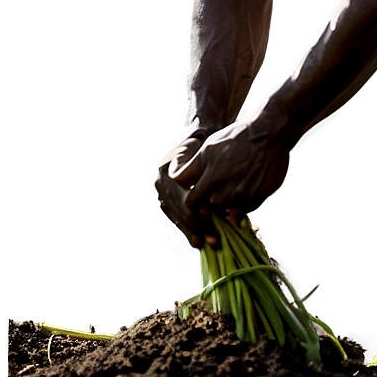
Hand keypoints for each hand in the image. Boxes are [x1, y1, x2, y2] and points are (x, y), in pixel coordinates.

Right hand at [155, 127, 210, 247]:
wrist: (199, 134)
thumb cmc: (206, 143)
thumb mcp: (204, 151)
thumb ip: (203, 169)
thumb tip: (209, 194)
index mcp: (169, 170)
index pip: (180, 196)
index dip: (195, 209)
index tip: (209, 217)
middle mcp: (162, 183)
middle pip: (179, 210)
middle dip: (197, 226)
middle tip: (214, 237)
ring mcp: (163, 192)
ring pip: (178, 217)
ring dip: (194, 231)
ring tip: (210, 241)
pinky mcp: (168, 201)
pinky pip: (177, 218)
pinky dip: (190, 229)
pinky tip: (200, 239)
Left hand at [171, 112, 289, 228]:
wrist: (269, 133)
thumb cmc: (238, 137)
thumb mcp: (208, 148)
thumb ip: (190, 169)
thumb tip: (177, 180)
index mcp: (211, 179)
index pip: (192, 204)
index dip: (193, 202)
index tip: (198, 197)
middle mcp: (226, 191)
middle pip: (211, 208)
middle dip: (212, 201)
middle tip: (221, 186)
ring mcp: (244, 196)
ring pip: (229, 210)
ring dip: (229, 203)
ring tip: (234, 183)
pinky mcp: (259, 197)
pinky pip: (246, 209)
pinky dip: (244, 202)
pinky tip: (246, 185)